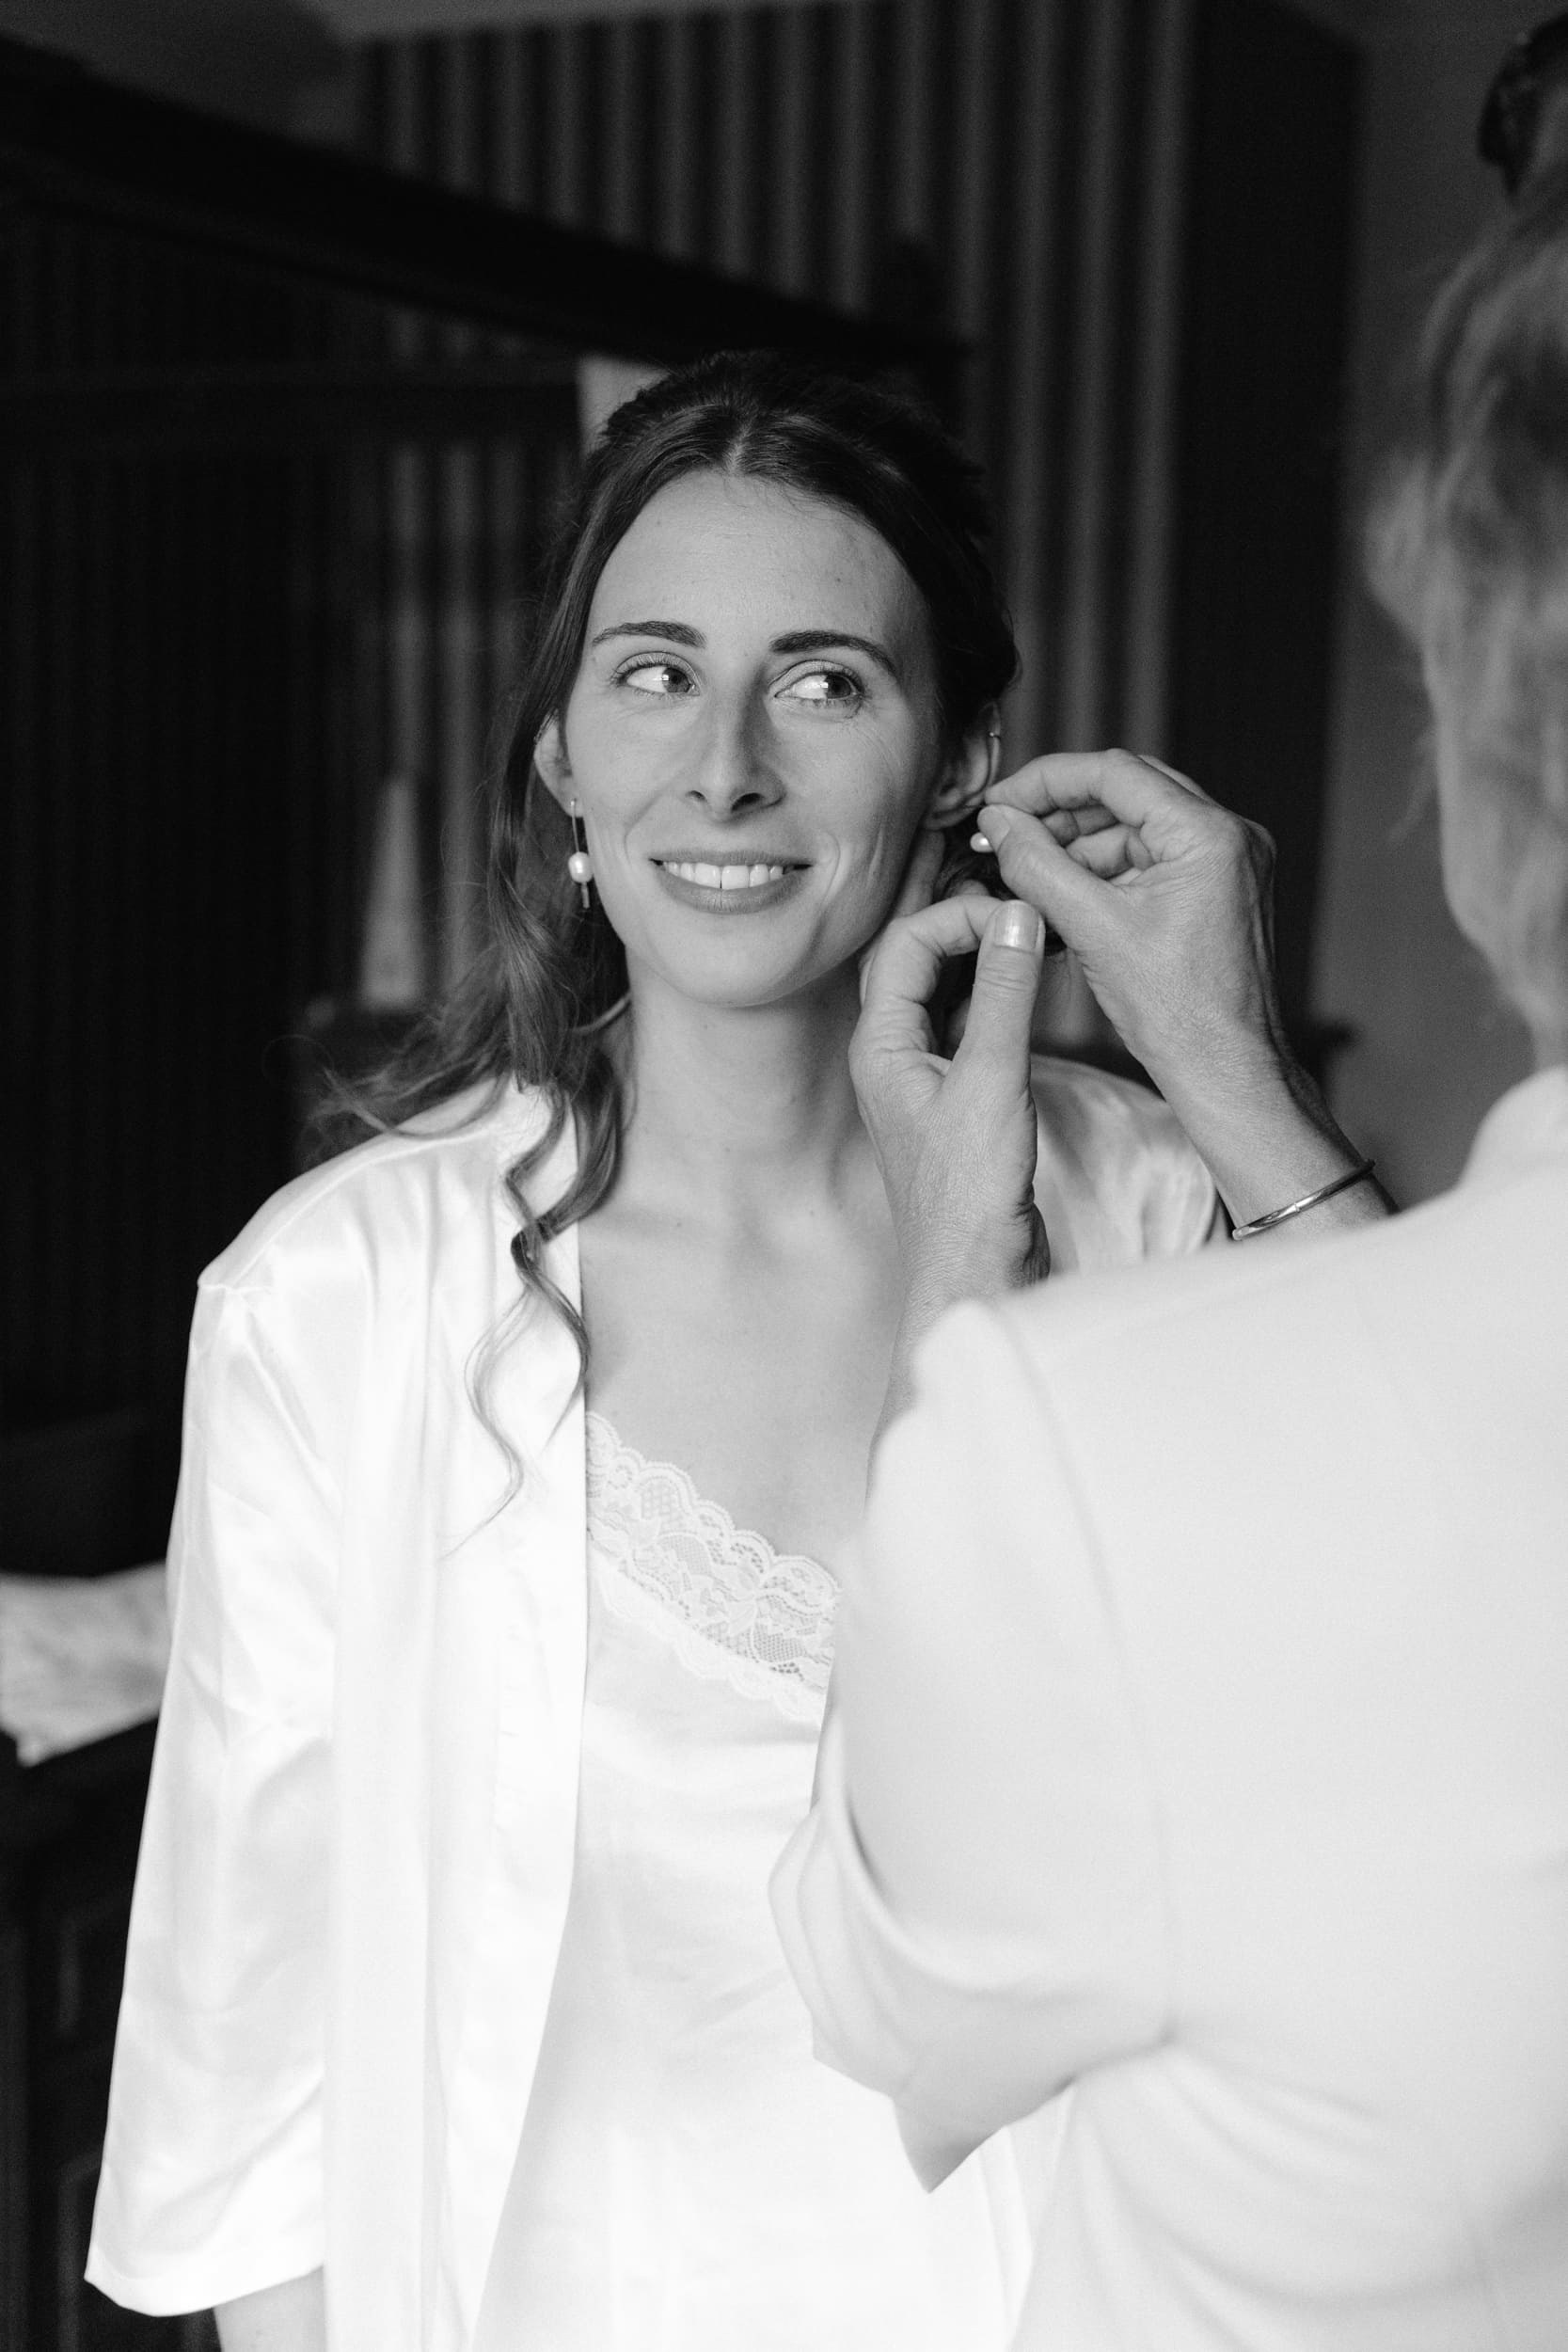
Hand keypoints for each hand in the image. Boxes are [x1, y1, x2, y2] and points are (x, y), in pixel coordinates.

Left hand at [853, 888, 1049, 1426]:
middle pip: (913, 959)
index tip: (1016, 914)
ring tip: (1025, 929)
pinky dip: (994, 995)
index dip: (958, 914)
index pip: (905, 943)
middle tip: (1015, 901)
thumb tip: (1015, 918)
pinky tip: (1028, 987)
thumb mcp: (991, 1080)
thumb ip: (1003, 994)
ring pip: (941, 991)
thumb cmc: (968, 1199)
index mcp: (880, 1046)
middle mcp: (891, 1057)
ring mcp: (922, 1080)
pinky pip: (965, 1025)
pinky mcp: (955, 1102)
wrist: (975, 1278)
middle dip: (960, 920)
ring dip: (977, 956)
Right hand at [975, 750, 1286, 1088]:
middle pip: (1127, 792)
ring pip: (1136, 827)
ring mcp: (1229, 861)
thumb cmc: (1179, 1015)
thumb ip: (1037, 865)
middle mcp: (1229, 836)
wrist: (1225, 1070)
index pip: (1114, 773)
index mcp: (1209, 835)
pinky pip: (1152, 859)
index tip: (1000, 802)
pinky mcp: (1219, 888)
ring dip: (1080, 844)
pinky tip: (1065, 896)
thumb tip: (999, 822)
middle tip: (1006, 833)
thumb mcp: (1092, 930)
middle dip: (1061, 812)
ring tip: (1028, 873)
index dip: (1046, 781)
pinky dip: (1106, 871)